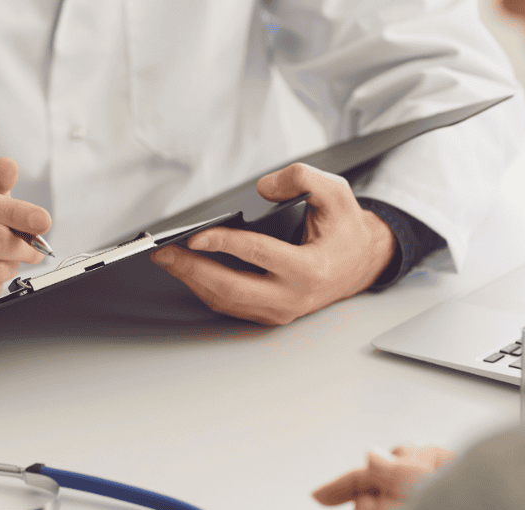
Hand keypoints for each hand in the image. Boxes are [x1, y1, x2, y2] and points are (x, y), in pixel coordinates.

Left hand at [150, 163, 394, 324]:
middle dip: (192, 270)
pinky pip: (230, 305)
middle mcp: (293, 296)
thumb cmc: (344, 230)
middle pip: (232, 288)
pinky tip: (187, 270)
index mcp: (310, 269)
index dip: (224, 244)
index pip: (259, 255)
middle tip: (164, 253)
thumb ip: (302, 179)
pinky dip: (205, 288)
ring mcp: (280, 310)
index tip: (196, 235)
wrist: (360, 264)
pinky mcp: (269, 314)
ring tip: (167, 259)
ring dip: (192, 281)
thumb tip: (263, 187)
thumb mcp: (336, 193)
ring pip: (227, 301)